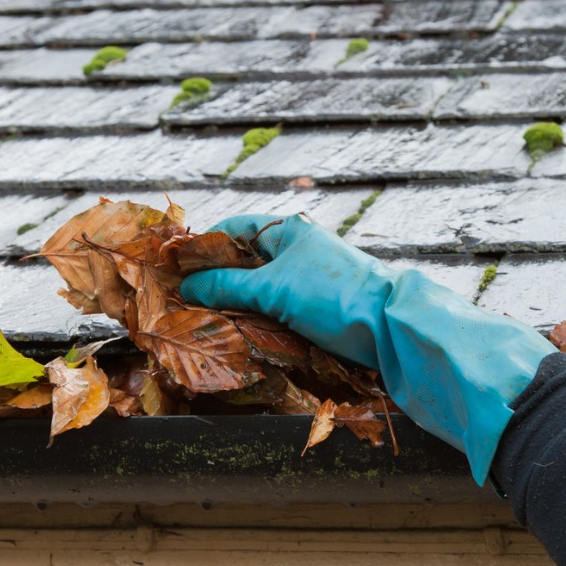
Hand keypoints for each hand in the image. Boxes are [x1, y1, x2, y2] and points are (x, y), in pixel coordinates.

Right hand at [181, 213, 557, 484]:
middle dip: (214, 280)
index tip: (173, 269)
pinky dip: (256, 320)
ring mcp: (308, 280)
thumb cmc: (333, 296)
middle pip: (244, 261)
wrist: (393, 329)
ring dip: (234, 305)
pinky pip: (276, 310)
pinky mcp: (317, 309)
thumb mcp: (273, 289)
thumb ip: (226, 286)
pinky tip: (238, 336)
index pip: (233, 229)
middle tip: (181, 302)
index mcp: (288, 230)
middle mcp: (298, 250)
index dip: (202, 247)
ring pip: (258, 289)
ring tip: (203, 322)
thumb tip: (185, 288)